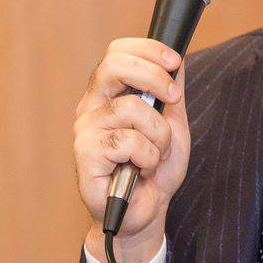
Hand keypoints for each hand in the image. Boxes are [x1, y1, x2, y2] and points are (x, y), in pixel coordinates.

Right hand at [73, 38, 190, 262]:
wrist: (146, 212)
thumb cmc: (155, 171)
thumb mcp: (174, 126)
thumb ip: (172, 94)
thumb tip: (177, 60)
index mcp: (110, 94)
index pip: (117, 52)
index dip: (147, 50)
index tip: (174, 61)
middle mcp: (93, 107)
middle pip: (113, 65)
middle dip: (153, 77)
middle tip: (174, 98)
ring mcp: (86, 129)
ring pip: (131, 109)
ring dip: (158, 135)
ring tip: (156, 156)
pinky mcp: (85, 154)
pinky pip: (127, 142)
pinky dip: (148, 158)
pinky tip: (142, 171)